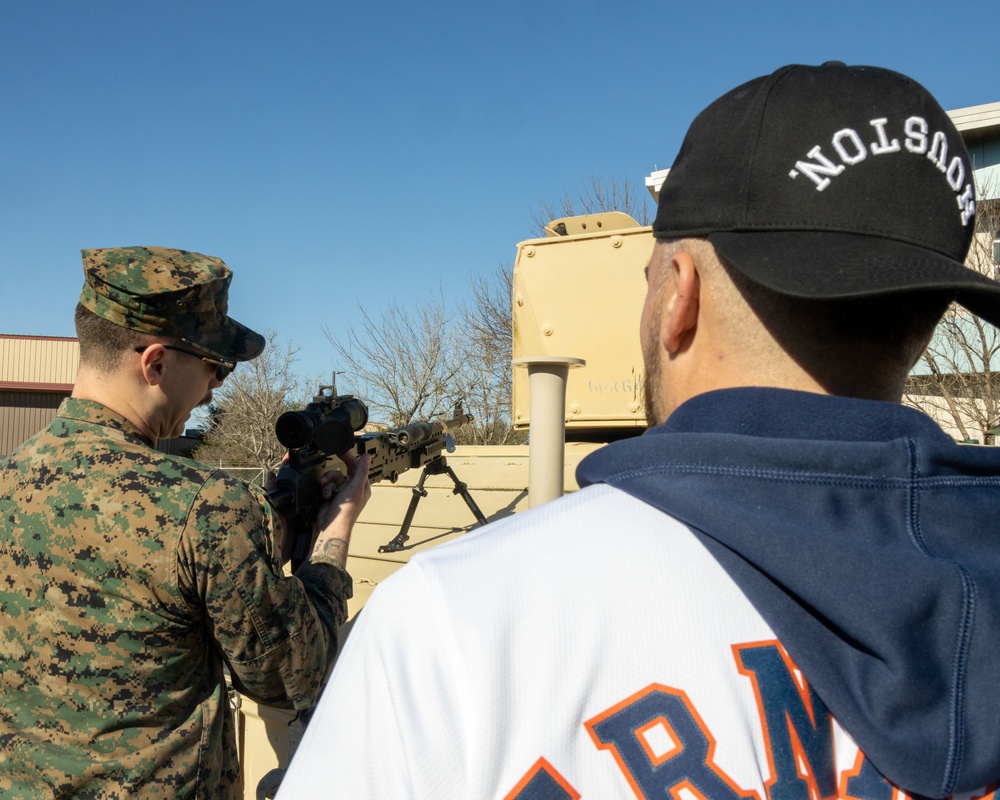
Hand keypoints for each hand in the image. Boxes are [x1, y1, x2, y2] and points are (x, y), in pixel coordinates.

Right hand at [308, 450, 371, 568]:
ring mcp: (343, 493)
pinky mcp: (333, 497)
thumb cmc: (346, 510)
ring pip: (334, 478)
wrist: (332, 525)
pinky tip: (326, 496)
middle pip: (344, 472)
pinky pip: (328, 486)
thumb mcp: (355, 486)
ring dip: (329, 482)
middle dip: (335, 473)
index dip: (350, 459)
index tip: (342, 452)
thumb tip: (368, 456)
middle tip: (329, 469)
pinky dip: (326, 490)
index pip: (357, 467)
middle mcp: (354, 489)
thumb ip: (361, 470)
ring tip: (327, 488)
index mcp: (362, 486)